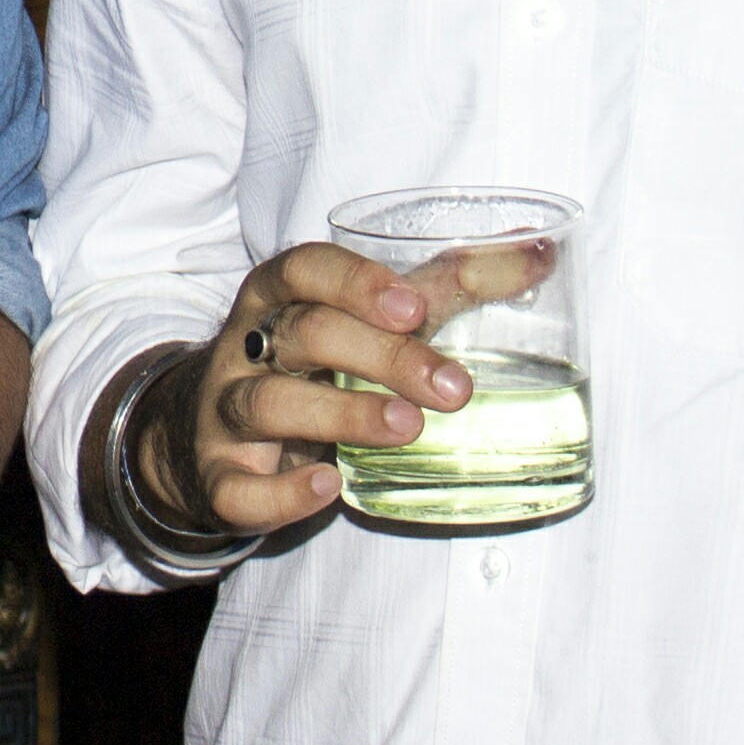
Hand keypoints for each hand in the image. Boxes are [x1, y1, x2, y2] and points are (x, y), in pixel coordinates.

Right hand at [139, 241, 478, 539]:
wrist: (201, 430)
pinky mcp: (219, 476)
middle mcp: (246, 345)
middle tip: (454, 390)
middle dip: (382, 357)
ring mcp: (226, 411)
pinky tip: (328, 486)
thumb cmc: (311, 359)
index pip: (305, 269)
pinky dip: (282, 491)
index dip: (356, 282)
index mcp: (279, 294)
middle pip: (306, 335)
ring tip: (407, 428)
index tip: (413, 306)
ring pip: (270, 402)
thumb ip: (449, 285)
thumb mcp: (365, 316)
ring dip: (341, 414)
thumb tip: (542, 252)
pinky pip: (238, 487)